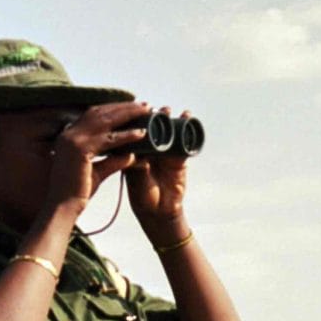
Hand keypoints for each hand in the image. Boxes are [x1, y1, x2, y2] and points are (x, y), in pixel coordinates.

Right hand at [44, 102, 146, 214]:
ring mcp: (72, 140)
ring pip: (106, 121)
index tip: (133, 108)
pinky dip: (126, 135)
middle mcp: (68, 134)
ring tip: (147, 112)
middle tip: (145, 105)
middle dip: (124, 107)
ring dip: (128, 114)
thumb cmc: (77, 193)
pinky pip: (109, 139)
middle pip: (101, 112)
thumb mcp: (98, 172)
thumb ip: (112, 161)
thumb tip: (131, 155)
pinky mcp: (80, 150)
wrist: (63, 208)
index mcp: (68, 136)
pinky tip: (141, 134)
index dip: (114, 109)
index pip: (94, 114)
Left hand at [129, 106, 188, 238]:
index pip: (133, 132)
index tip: (135, 111)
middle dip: (152, 116)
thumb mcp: (138, 182)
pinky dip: (186, 128)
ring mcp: (164, 151)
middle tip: (154, 109)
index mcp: (133, 153)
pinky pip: (183, 140)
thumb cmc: (143, 197)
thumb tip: (140, 158)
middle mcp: (148, 149)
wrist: (159, 211)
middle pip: (150, 127)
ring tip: (168, 110)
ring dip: (168, 118)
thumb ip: (139, 170)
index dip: (135, 121)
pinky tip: (187, 117)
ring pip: (166, 130)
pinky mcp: (178, 156)